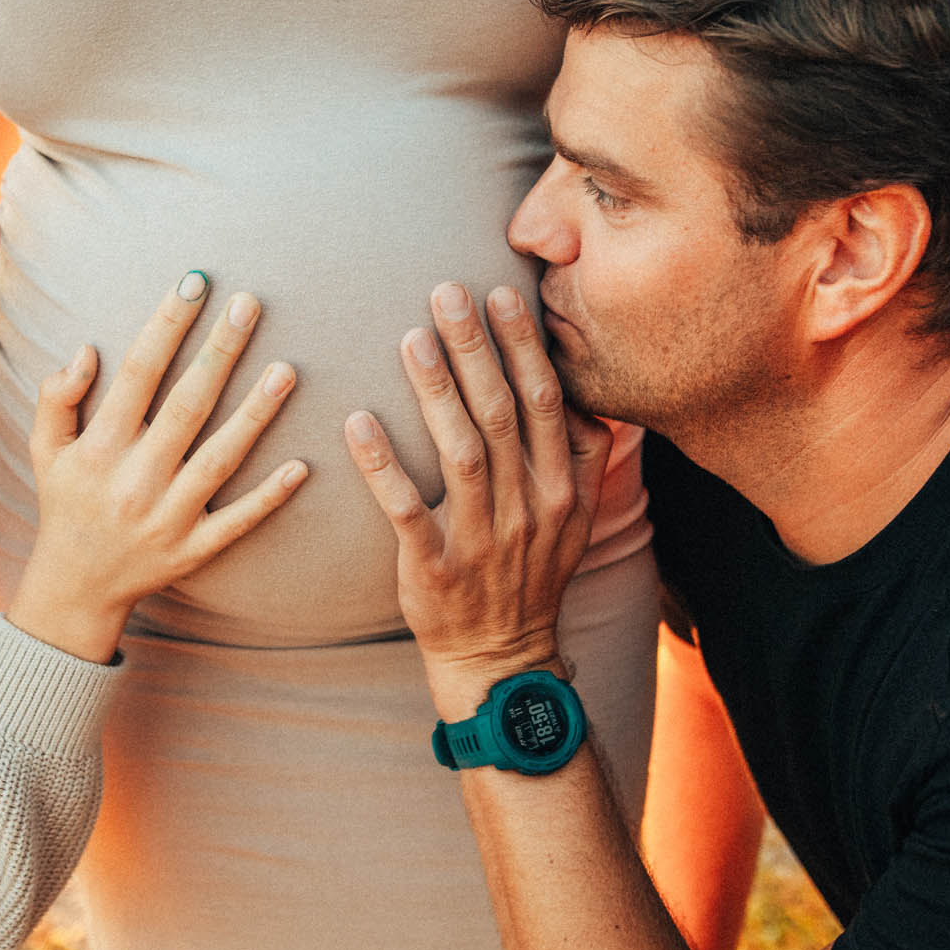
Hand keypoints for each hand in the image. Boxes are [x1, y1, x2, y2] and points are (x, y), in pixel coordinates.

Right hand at [7, 272, 307, 661]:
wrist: (74, 587)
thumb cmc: (65, 502)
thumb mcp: (45, 450)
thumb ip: (58, 397)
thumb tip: (87, 350)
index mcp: (101, 446)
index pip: (139, 371)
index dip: (167, 324)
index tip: (195, 283)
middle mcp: (136, 477)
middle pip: (188, 404)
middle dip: (221, 351)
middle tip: (251, 303)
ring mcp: (169, 515)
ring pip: (221, 458)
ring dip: (256, 414)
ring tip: (287, 370)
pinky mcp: (194, 548)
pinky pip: (238, 521)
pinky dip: (270, 496)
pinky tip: (303, 466)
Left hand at [344, 283, 613, 716]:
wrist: (502, 658)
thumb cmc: (532, 572)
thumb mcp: (576, 517)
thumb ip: (587, 456)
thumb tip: (591, 392)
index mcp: (562, 488)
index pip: (545, 401)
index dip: (523, 347)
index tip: (501, 293)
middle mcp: (528, 508)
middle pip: (501, 413)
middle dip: (476, 348)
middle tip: (446, 291)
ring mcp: (483, 541)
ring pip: (460, 453)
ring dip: (435, 391)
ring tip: (410, 338)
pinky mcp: (436, 570)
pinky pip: (407, 511)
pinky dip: (382, 465)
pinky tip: (357, 421)